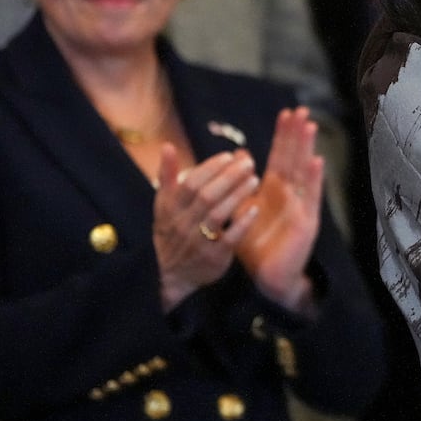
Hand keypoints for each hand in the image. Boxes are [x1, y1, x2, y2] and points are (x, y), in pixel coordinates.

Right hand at [152, 147, 260, 311]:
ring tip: (255, 179)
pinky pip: (229, 238)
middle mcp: (183, 224)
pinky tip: (256, 209)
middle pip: (207, 195)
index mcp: (171, 208)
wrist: (170, 275)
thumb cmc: (172, 231)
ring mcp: (197, 242)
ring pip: (218, 214)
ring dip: (238, 195)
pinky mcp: (213, 258)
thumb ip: (167, 176)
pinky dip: (242, 223)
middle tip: (249, 162)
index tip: (230, 156)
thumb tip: (168, 145)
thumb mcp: (164, 205)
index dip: (210, 168)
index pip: (191, 183)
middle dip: (229, 177)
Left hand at [234, 108, 324, 315]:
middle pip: (293, 158)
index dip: (283, 136)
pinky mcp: (307, 222)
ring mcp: (300, 206)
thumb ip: (240, 185)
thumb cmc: (254, 246)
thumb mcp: (242, 210)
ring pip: (304, 171)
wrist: (266, 278)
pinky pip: (310, 197)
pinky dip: (315, 179)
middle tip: (300, 110)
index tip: (285, 113)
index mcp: (273, 190)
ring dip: (307, 149)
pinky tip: (317, 161)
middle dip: (296, 134)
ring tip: (309, 126)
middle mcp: (289, 194)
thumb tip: (238, 156)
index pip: (280, 156)